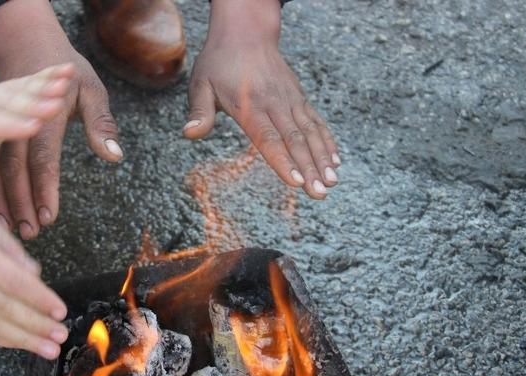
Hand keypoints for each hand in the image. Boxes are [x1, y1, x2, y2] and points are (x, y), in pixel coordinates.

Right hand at [0, 0, 121, 238]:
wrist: (28, 45)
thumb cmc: (67, 73)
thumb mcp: (91, 90)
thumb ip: (101, 124)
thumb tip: (113, 155)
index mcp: (45, 114)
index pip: (43, 157)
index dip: (44, 188)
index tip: (48, 215)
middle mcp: (18, 120)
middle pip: (14, 168)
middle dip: (20, 202)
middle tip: (29, 231)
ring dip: (0, 199)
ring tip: (10, 227)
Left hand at [0, 30, 75, 183]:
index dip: (10, 125)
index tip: (33, 126)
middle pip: (10, 101)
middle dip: (34, 104)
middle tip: (57, 106)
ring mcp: (3, 91)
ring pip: (25, 87)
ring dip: (46, 86)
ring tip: (65, 84)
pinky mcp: (17, 85)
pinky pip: (35, 78)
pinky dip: (51, 74)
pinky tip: (68, 70)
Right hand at [0, 180, 68, 358]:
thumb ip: (7, 245)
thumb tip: (35, 275)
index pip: (11, 280)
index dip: (39, 299)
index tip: (61, 310)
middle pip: (3, 308)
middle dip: (36, 326)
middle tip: (61, 336)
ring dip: (22, 340)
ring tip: (48, 349)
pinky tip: (19, 343)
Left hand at [185, 0, 339, 199]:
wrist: (246, 33)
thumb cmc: (218, 62)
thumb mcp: (201, 84)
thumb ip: (199, 112)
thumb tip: (189, 133)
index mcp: (249, 106)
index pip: (268, 139)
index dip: (283, 161)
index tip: (297, 182)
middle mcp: (274, 103)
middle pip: (294, 140)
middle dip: (310, 168)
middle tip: (320, 193)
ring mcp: (290, 100)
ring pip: (310, 133)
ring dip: (323, 158)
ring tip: (332, 182)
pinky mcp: (298, 98)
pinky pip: (316, 122)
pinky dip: (327, 141)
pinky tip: (336, 161)